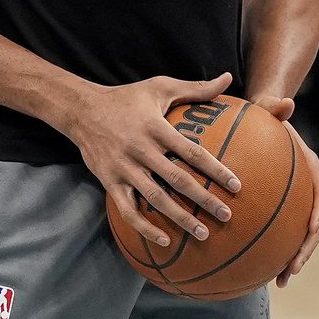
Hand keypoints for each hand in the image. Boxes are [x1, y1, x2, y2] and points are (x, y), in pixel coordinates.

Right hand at [71, 72, 241, 247]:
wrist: (83, 110)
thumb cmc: (127, 98)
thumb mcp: (160, 87)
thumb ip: (196, 88)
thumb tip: (227, 78)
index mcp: (156, 127)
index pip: (192, 152)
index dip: (215, 170)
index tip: (236, 185)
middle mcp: (141, 149)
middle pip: (178, 180)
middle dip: (204, 200)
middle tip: (227, 216)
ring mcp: (124, 168)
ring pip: (155, 199)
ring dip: (180, 218)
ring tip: (203, 233)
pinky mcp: (110, 181)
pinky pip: (128, 210)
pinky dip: (145, 227)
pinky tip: (165, 240)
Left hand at [251, 95, 318, 287]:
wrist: (261, 122)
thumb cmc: (264, 114)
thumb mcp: (268, 108)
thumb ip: (275, 107)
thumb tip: (287, 102)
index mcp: (311, 168)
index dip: (318, 212)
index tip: (311, 228)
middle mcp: (308, 189)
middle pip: (315, 225)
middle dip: (305, 249)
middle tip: (290, 270)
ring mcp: (296, 202)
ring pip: (301, 236)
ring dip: (293, 259)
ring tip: (278, 281)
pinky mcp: (282, 210)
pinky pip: (282, 234)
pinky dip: (274, 253)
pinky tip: (256, 271)